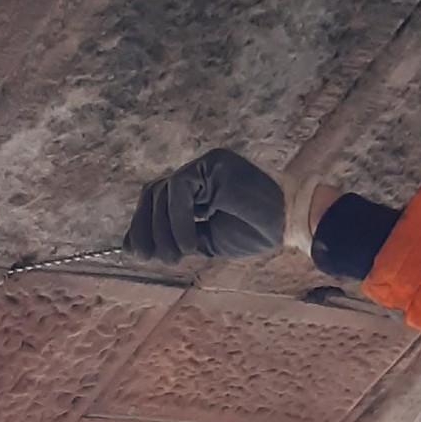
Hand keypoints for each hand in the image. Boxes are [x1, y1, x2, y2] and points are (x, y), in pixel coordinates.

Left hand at [122, 148, 284, 263]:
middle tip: (151, 257)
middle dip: (144, 229)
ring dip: (163, 232)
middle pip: (152, 193)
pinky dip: (178, 221)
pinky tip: (193, 243)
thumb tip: (133, 247)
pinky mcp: (213, 164)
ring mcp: (205, 165)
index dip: (142, 225)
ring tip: (179, 256)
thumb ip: (172, 239)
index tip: (139, 252)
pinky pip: (179, 189)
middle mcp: (198, 172)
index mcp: (196, 187)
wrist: (287, 225)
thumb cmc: (253, 232)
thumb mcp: (203, 241)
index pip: (156, 199)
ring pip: (162, 193)